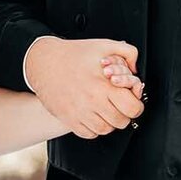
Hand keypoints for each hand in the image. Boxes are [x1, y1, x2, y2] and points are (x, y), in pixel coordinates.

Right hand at [24, 36, 144, 138]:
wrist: (44, 62)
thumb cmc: (74, 54)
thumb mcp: (105, 45)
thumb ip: (128, 53)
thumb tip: (136, 71)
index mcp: (105, 85)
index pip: (133, 108)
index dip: (136, 105)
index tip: (131, 100)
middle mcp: (93, 101)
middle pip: (121, 122)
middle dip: (124, 114)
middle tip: (119, 105)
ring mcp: (80, 113)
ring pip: (106, 130)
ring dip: (109, 122)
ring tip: (105, 110)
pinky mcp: (69, 119)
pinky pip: (89, 134)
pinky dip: (94, 128)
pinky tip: (92, 115)